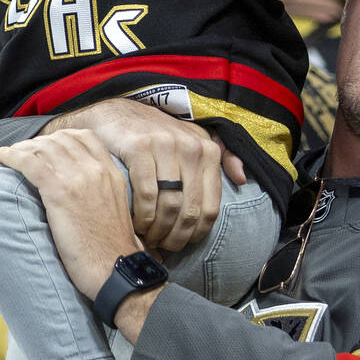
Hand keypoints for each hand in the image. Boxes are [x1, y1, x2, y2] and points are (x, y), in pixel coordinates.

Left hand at [0, 129, 138, 299]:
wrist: (116, 269)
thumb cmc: (111, 250)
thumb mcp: (114, 209)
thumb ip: (100, 191)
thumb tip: (78, 192)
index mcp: (110, 172)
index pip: (84, 137)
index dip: (59, 137)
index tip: (43, 146)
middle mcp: (96, 169)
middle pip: (58, 139)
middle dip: (34, 143)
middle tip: (17, 154)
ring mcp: (78, 178)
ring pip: (41, 147)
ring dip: (17, 148)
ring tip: (1, 157)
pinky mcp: (60, 191)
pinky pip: (27, 161)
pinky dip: (6, 156)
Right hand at [42, 98, 244, 249]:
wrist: (116, 113)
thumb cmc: (156, 134)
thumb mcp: (193, 138)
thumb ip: (222, 156)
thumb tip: (242, 179)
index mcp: (207, 150)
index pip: (210, 208)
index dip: (195, 233)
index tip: (181, 242)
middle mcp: (190, 146)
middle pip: (190, 211)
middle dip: (176, 237)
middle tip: (162, 246)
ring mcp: (165, 145)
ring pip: (169, 205)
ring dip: (158, 230)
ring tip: (149, 238)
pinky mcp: (139, 148)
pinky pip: (147, 194)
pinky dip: (143, 216)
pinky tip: (137, 223)